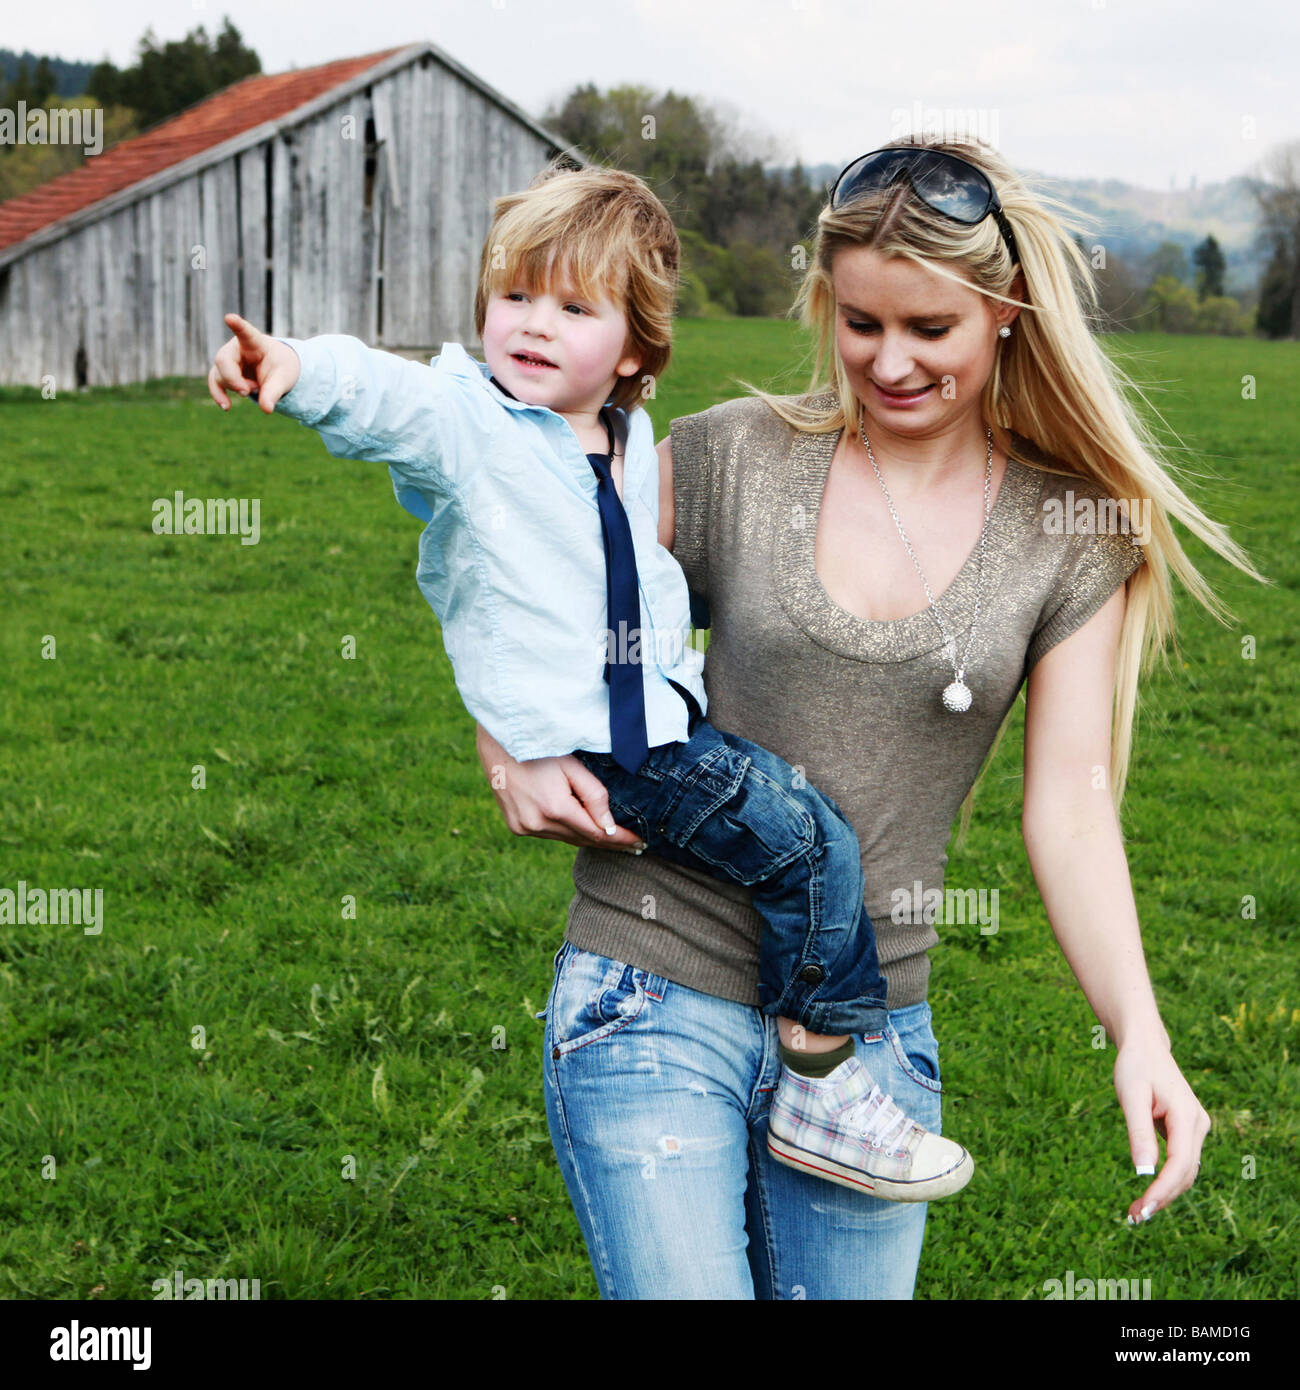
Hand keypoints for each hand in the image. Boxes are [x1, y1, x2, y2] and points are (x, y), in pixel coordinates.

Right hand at [207, 312, 300, 412]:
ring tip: (251, 392)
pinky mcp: (225, 374)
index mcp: (254, 342)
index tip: (229, 317)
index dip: (237, 325)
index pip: (245, 332)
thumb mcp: (284, 379)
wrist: (277, 371)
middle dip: (233, 379)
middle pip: (223, 360)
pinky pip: (215, 384)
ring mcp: (229, 361)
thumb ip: (274, 392)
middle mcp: (236, 349)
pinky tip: (226, 406)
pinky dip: (219, 396)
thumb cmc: (281, 368)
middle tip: (247, 392)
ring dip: (235, 387)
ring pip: (219, 374)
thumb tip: (266, 409)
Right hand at [475, 723, 646, 853]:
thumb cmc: (540, 748)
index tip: (641, 843)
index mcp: (554, 808)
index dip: (620, 840)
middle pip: (582, 840)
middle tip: (635, 847)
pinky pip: (550, 834)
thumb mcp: (572, 766)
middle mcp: (537, 824)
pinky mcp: (516, 827)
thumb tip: (610, 828)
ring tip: (615, 842)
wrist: (498, 743)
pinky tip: (583, 832)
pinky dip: (567, 833)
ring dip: (588, 839)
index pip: (596, 833)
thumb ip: (594, 796)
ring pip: (566, 839)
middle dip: (609, 843)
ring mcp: (523, 828)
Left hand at [1113, 1040, 1210, 1223]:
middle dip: (1162, 1198)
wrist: (1145, 1046)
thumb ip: (1138, 1132)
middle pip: (1185, 1173)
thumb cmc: (1135, 1067)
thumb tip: (1143, 1171)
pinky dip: (1166, 1180)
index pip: (1179, 1163)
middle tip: (1134, 1217)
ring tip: (1137, 1211)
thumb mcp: (1131, 1096)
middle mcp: (1197, 1125)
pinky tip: (1147, 1193)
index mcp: (1186, 1115)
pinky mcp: (1186, 1131)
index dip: (1163, 1189)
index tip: (1144, 1209)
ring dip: (1165, 1193)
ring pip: (1185, 1172)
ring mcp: (1195, 1129)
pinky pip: (1180, 1163)